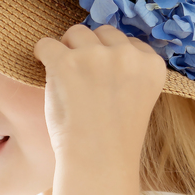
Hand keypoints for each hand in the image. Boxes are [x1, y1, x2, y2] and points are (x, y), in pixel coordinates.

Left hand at [33, 24, 166, 169]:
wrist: (97, 162)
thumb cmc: (114, 136)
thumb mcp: (138, 96)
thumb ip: (130, 70)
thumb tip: (102, 42)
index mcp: (152, 64)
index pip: (127, 41)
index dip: (111, 58)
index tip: (104, 81)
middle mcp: (127, 55)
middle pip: (101, 32)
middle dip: (90, 48)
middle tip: (82, 79)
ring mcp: (96, 57)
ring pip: (75, 33)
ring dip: (67, 50)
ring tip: (66, 79)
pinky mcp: (66, 63)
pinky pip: (46, 43)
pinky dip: (42, 54)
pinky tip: (45, 70)